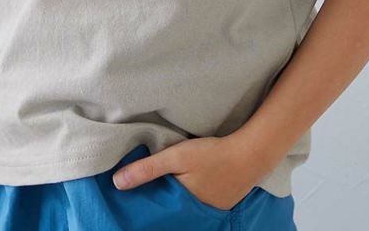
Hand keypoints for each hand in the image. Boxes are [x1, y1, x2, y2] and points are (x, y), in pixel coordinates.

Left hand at [112, 135, 261, 211]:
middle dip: (161, 201)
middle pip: (172, 209)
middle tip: (148, 189)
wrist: (251, 154)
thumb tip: (117, 183)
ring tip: (167, 184)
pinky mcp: (221, 202)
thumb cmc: (212, 155)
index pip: (158, 211)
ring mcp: (211, 210)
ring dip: (177, 197)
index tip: (134, 197)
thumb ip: (147, 169)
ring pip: (186, 206)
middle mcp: (197, 215)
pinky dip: (192, 194)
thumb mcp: (176, 157)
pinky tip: (189, 182)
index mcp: (183, 207)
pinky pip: (199, 201)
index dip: (146, 203)